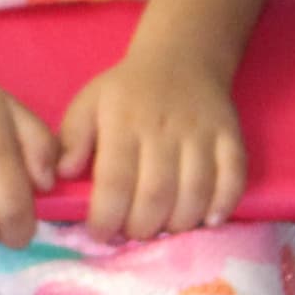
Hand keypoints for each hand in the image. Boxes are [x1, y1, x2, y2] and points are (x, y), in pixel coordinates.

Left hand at [58, 38, 246, 242]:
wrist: (181, 59)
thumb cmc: (127, 91)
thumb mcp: (89, 103)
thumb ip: (71, 139)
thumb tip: (62, 174)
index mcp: (123, 122)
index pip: (114, 180)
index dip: (106, 216)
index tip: (99, 234)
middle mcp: (164, 129)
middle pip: (156, 193)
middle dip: (142, 227)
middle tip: (132, 234)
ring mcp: (201, 133)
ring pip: (195, 191)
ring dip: (179, 222)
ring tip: (163, 229)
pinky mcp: (230, 136)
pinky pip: (233, 176)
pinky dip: (224, 203)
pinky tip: (208, 220)